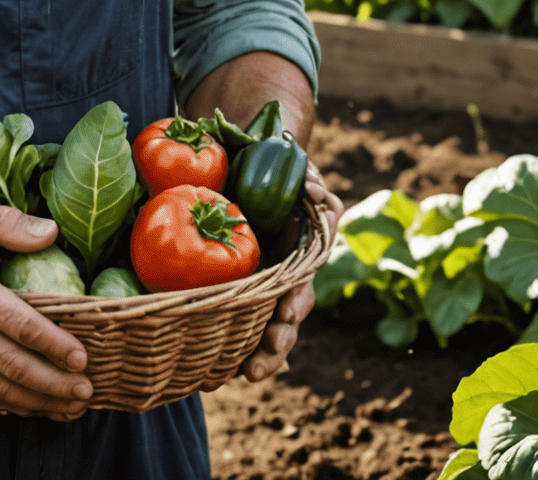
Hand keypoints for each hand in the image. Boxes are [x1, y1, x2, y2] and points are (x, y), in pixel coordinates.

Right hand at [0, 194, 93, 419]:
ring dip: (35, 402)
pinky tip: (28, 406)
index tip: (81, 357)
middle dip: (53, 384)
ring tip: (67, 407)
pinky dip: (5, 403)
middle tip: (85, 392)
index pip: (18, 324)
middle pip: (11, 365)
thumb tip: (50, 231)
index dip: (53, 345)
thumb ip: (6, 222)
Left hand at [242, 160, 342, 381]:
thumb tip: (320, 197)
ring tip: (242, 375)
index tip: (287, 315)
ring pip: (263, 328)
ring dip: (256, 355)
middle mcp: (282, 278)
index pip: (300, 286)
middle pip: (284, 320)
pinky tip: (217, 370)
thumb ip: (311, 186)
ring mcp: (261, 284)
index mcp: (298, 256)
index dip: (294, 304)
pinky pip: (235, 318)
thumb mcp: (297, 174)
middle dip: (274, 343)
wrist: (251, 161)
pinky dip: (229, 345)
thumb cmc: (279, 171)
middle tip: (257, 363)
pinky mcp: (237, 283)